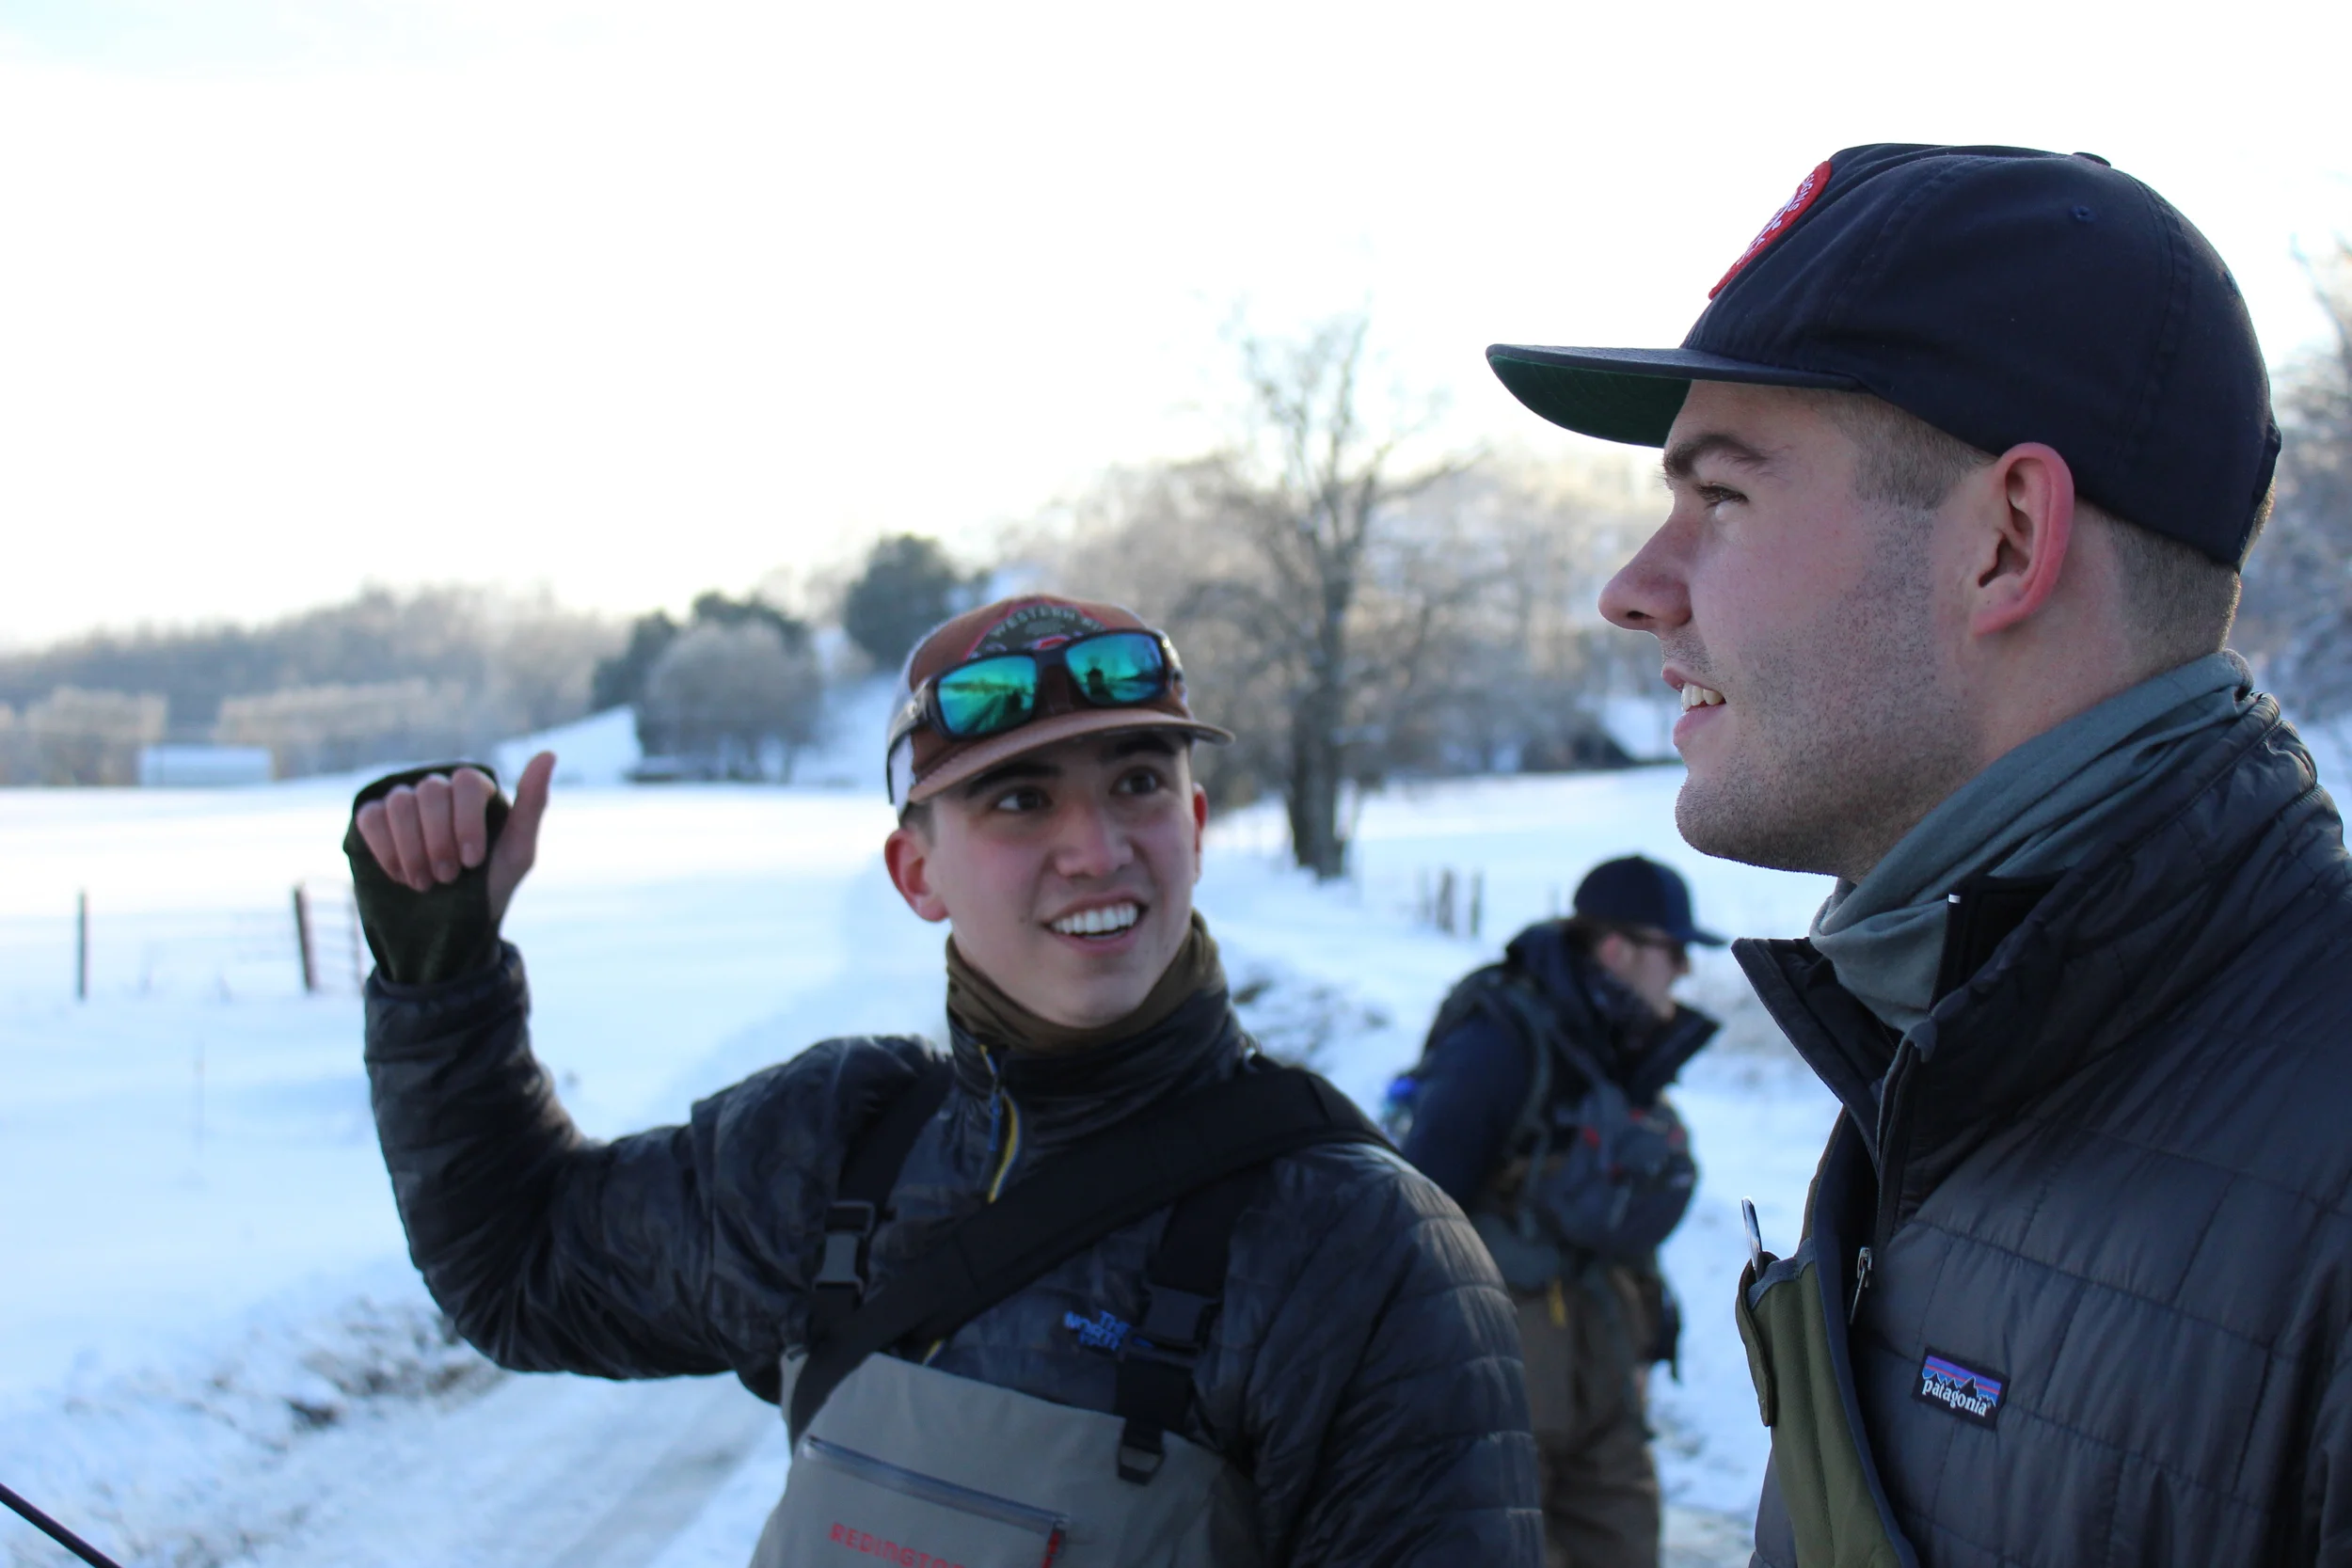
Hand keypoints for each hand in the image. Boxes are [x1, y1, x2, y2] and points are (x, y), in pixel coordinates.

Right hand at [354, 751, 555, 926]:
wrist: (453, 923)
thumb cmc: (492, 882)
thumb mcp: (518, 851)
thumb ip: (533, 804)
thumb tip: (548, 754)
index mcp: (477, 791)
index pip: (466, 782)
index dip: (466, 822)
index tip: (472, 861)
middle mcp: (440, 789)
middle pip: (430, 791)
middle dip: (438, 841)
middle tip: (448, 877)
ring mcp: (406, 802)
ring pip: (398, 803)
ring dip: (412, 849)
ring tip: (425, 883)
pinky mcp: (375, 821)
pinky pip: (370, 818)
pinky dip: (385, 850)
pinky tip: (401, 875)